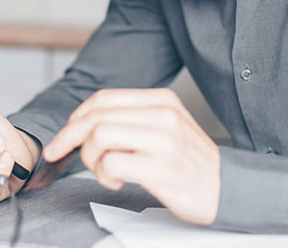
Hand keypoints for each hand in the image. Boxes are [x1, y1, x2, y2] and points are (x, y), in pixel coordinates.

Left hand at [43, 88, 220, 224]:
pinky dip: (104, 176)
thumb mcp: (167, 126)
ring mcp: (164, 140)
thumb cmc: (189, 162)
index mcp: (162, 100)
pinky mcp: (162, 167)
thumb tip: (84, 124)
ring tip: (103, 171)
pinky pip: (112, 163)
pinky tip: (116, 181)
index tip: (64, 136)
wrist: (226, 189)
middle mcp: (163, 114)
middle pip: (95, 117)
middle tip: (61, 154)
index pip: (103, 98)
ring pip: (99, 136)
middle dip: (69, 137)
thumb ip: (132, 119)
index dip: (75, 117)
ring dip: (89, 158)